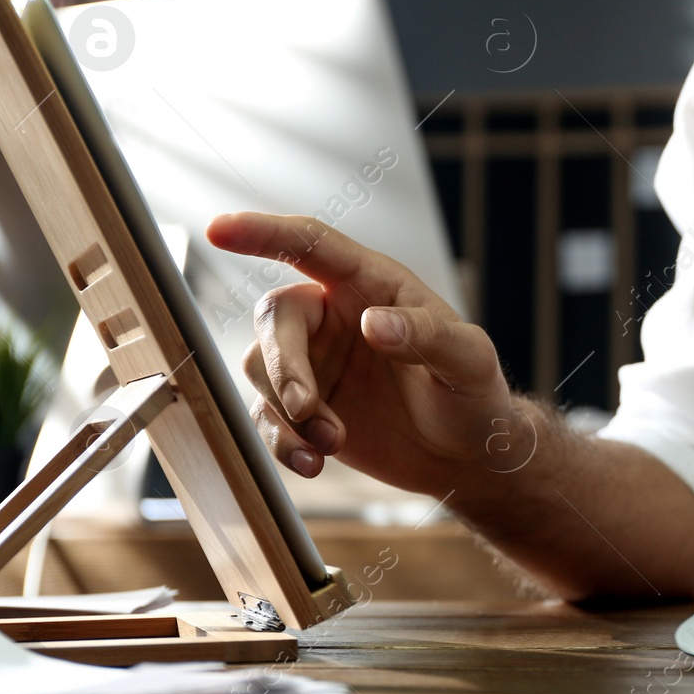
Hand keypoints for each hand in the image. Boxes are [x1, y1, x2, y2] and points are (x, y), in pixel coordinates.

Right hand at [205, 212, 525, 492]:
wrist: (466, 454)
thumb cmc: (474, 392)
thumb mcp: (468, 360)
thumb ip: (425, 336)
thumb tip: (372, 323)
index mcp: (371, 284)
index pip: (310, 244)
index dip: (264, 233)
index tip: (219, 229)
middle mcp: (334, 314)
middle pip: (275, 318)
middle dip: (282, 366)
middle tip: (307, 409)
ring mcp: (314, 361)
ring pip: (260, 369)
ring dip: (286, 412)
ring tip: (333, 444)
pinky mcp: (304, 408)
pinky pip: (266, 416)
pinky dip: (281, 441)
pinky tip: (311, 463)